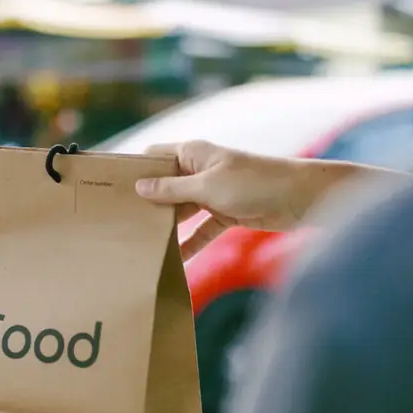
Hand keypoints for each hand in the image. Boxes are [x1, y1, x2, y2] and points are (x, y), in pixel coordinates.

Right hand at [135, 141, 304, 259]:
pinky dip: (191, 243)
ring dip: (168, 226)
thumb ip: (172, 189)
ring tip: (141, 244)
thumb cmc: (254, 182)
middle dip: (147, 203)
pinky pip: (201, 229)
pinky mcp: (226, 213)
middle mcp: (199, 170)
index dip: (134, 170)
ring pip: (182, 210)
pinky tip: (176, 259)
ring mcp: (212, 193)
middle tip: (121, 222)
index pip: (154, 156)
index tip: (111, 187)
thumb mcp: (207, 187)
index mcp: (192, 153)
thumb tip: (139, 187)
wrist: (300, 197)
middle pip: (165, 186)